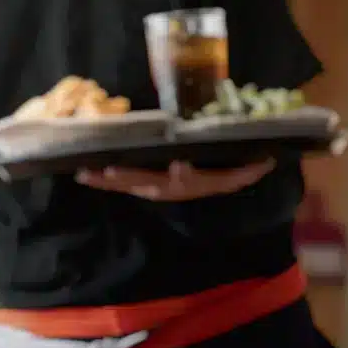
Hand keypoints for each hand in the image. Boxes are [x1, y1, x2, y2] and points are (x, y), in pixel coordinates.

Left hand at [75, 159, 274, 201]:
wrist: (204, 189)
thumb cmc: (219, 172)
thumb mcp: (236, 173)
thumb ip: (249, 169)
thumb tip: (267, 158)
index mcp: (195, 182)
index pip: (192, 180)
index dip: (184, 174)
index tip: (179, 166)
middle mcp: (170, 188)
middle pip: (149, 184)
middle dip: (130, 177)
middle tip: (112, 170)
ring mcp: (152, 188)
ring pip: (128, 185)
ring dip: (106, 180)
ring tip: (84, 173)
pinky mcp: (137, 186)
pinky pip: (117, 184)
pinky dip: (100, 180)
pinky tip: (80, 173)